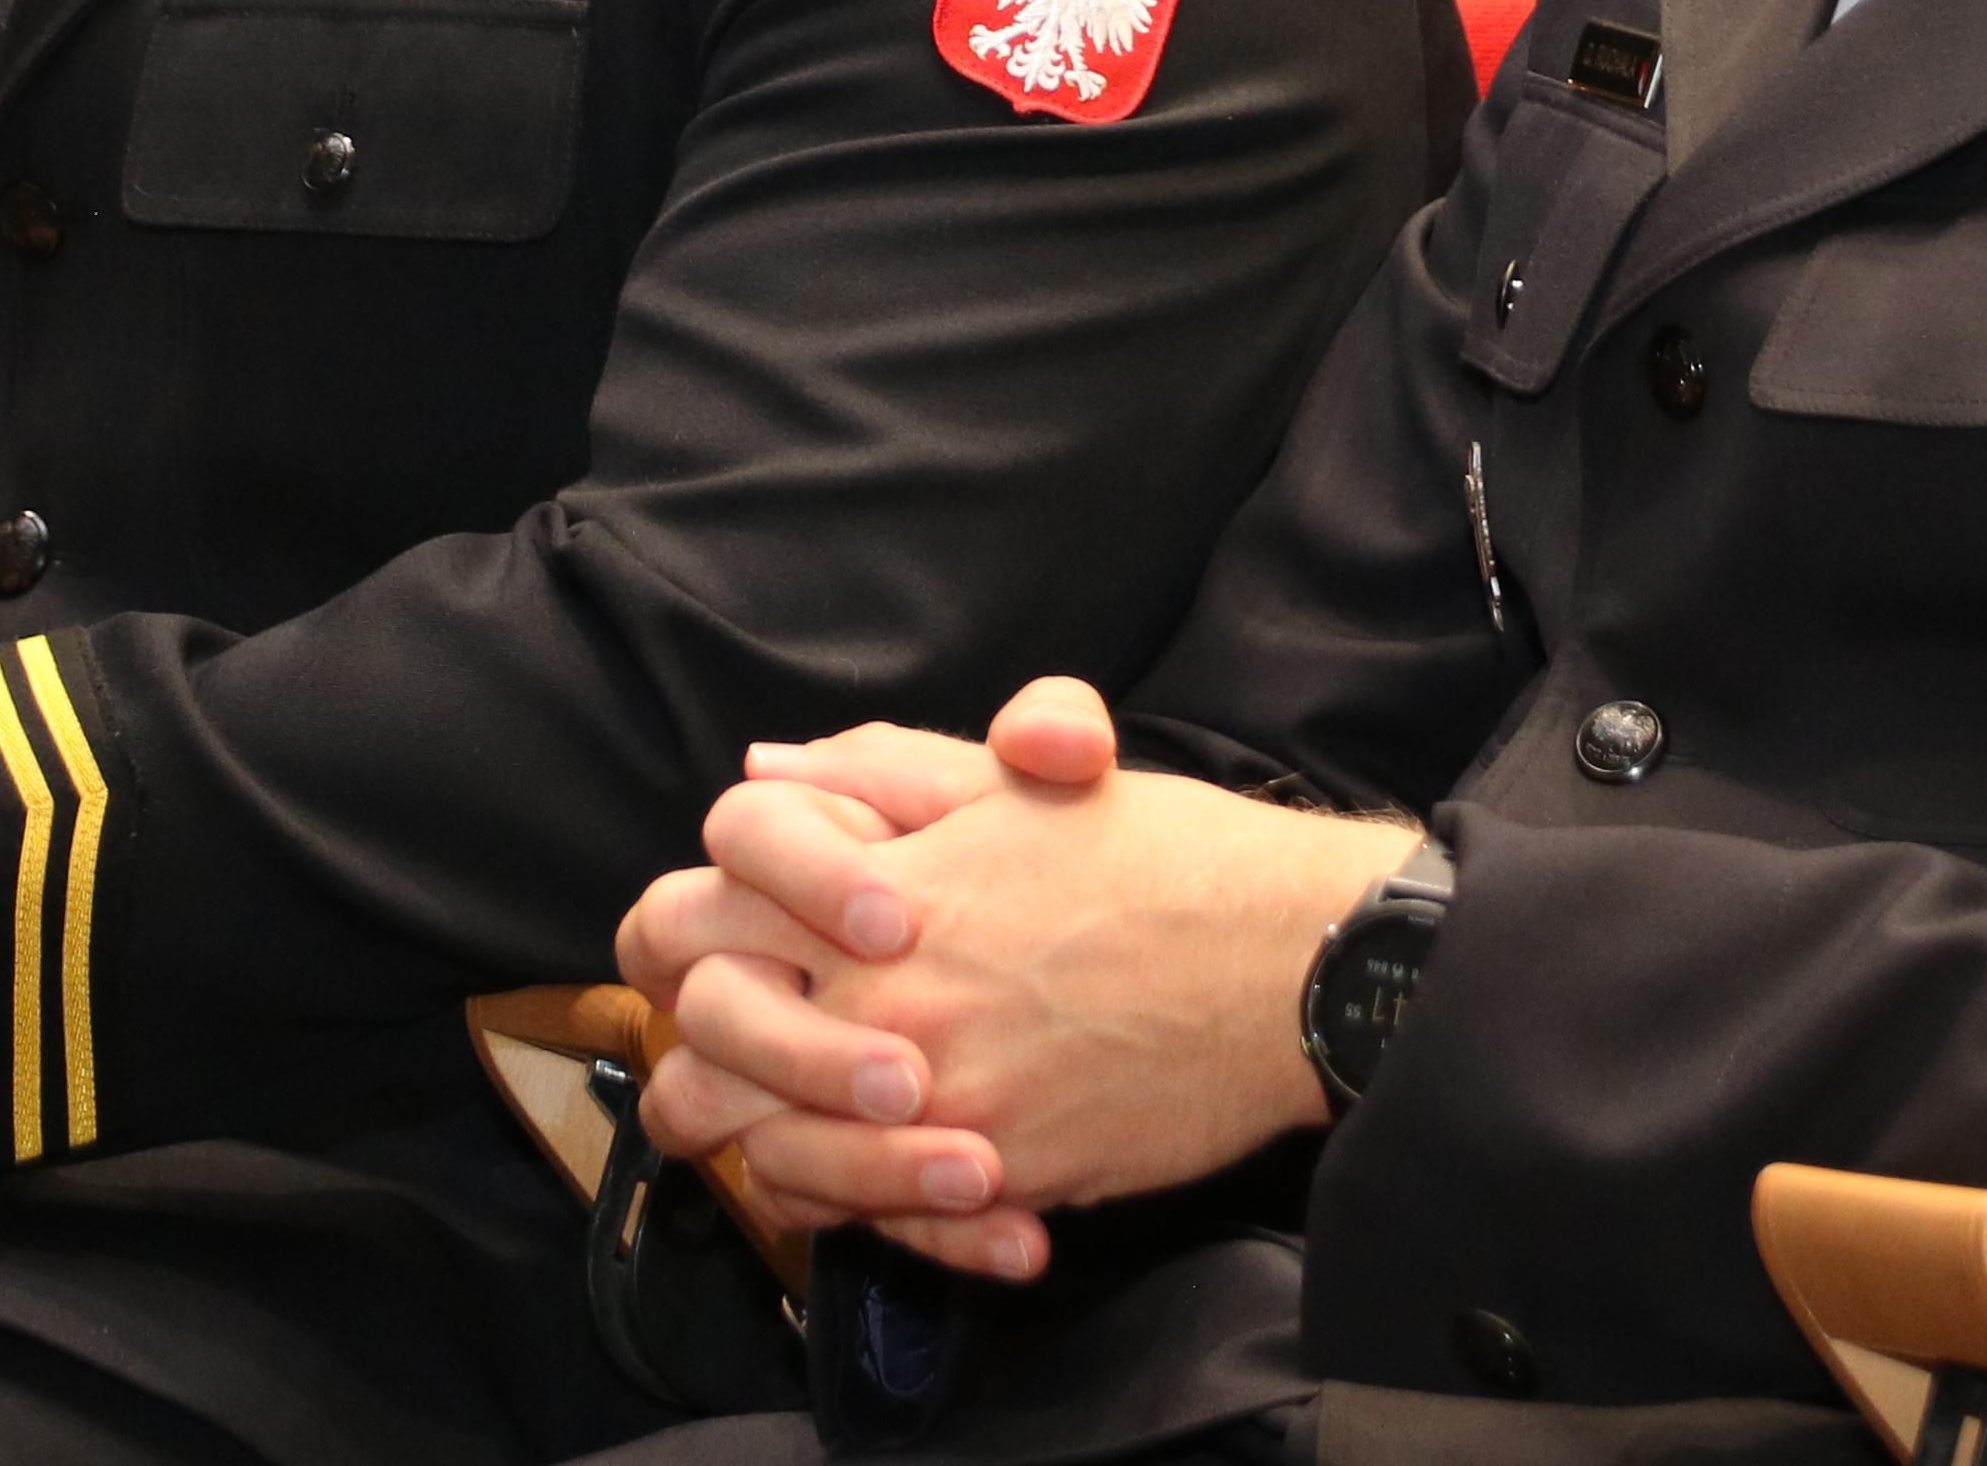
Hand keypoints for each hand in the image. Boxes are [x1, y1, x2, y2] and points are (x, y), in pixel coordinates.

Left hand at [619, 679, 1415, 1278]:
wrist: (1292, 967)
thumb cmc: (1171, 858)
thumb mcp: (1023, 776)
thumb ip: (885, 770)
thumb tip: (767, 770)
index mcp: (880, 889)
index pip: (693, 907)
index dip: (695, 917)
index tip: (744, 927)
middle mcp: (888, 1000)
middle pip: (706, 1037)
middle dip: (703, 1035)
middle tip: (743, 1031)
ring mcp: (936, 1100)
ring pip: (763, 1148)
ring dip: (760, 1134)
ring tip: (794, 1118)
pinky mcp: (993, 1180)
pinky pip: (863, 1217)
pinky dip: (849, 1206)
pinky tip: (872, 1177)